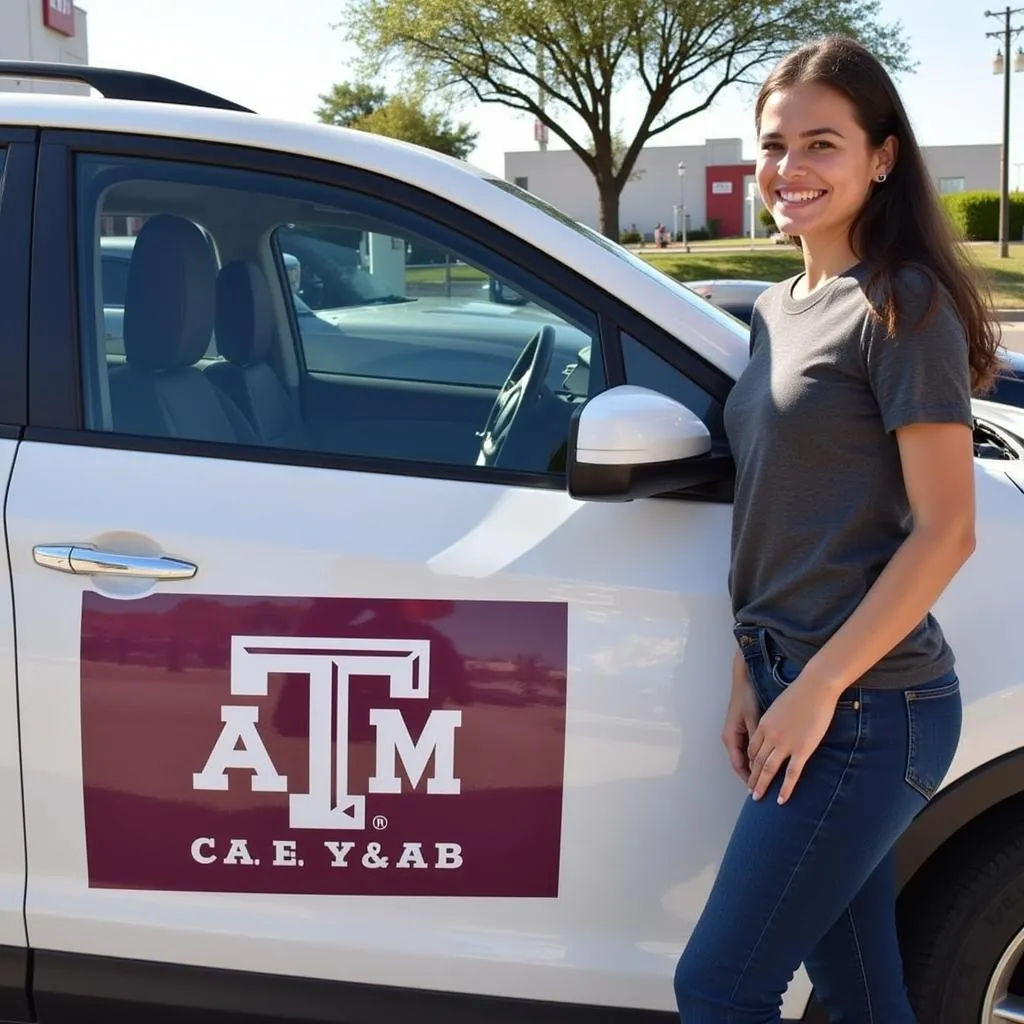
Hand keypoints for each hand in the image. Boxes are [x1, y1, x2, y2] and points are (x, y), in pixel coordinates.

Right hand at [721, 652, 760, 783]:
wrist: (744, 680)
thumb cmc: (748, 698)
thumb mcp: (753, 720)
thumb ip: (757, 740)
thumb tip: (762, 761)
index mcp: (731, 738)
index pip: (739, 766)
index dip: (750, 780)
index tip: (760, 792)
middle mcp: (731, 738)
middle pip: (741, 764)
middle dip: (752, 778)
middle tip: (765, 792)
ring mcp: (736, 733)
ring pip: (745, 757)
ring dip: (755, 768)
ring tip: (768, 781)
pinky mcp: (743, 728)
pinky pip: (749, 749)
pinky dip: (757, 757)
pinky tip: (769, 761)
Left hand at [747, 677, 838, 803]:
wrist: (815, 688)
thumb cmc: (800, 694)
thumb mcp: (779, 707)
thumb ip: (775, 721)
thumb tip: (776, 729)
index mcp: (764, 725)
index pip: (751, 749)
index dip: (750, 763)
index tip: (750, 772)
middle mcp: (770, 736)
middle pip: (756, 762)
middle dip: (752, 778)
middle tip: (750, 791)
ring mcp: (785, 744)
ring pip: (769, 770)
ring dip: (762, 786)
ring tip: (758, 799)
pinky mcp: (801, 750)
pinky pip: (791, 774)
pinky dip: (785, 789)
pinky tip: (781, 800)